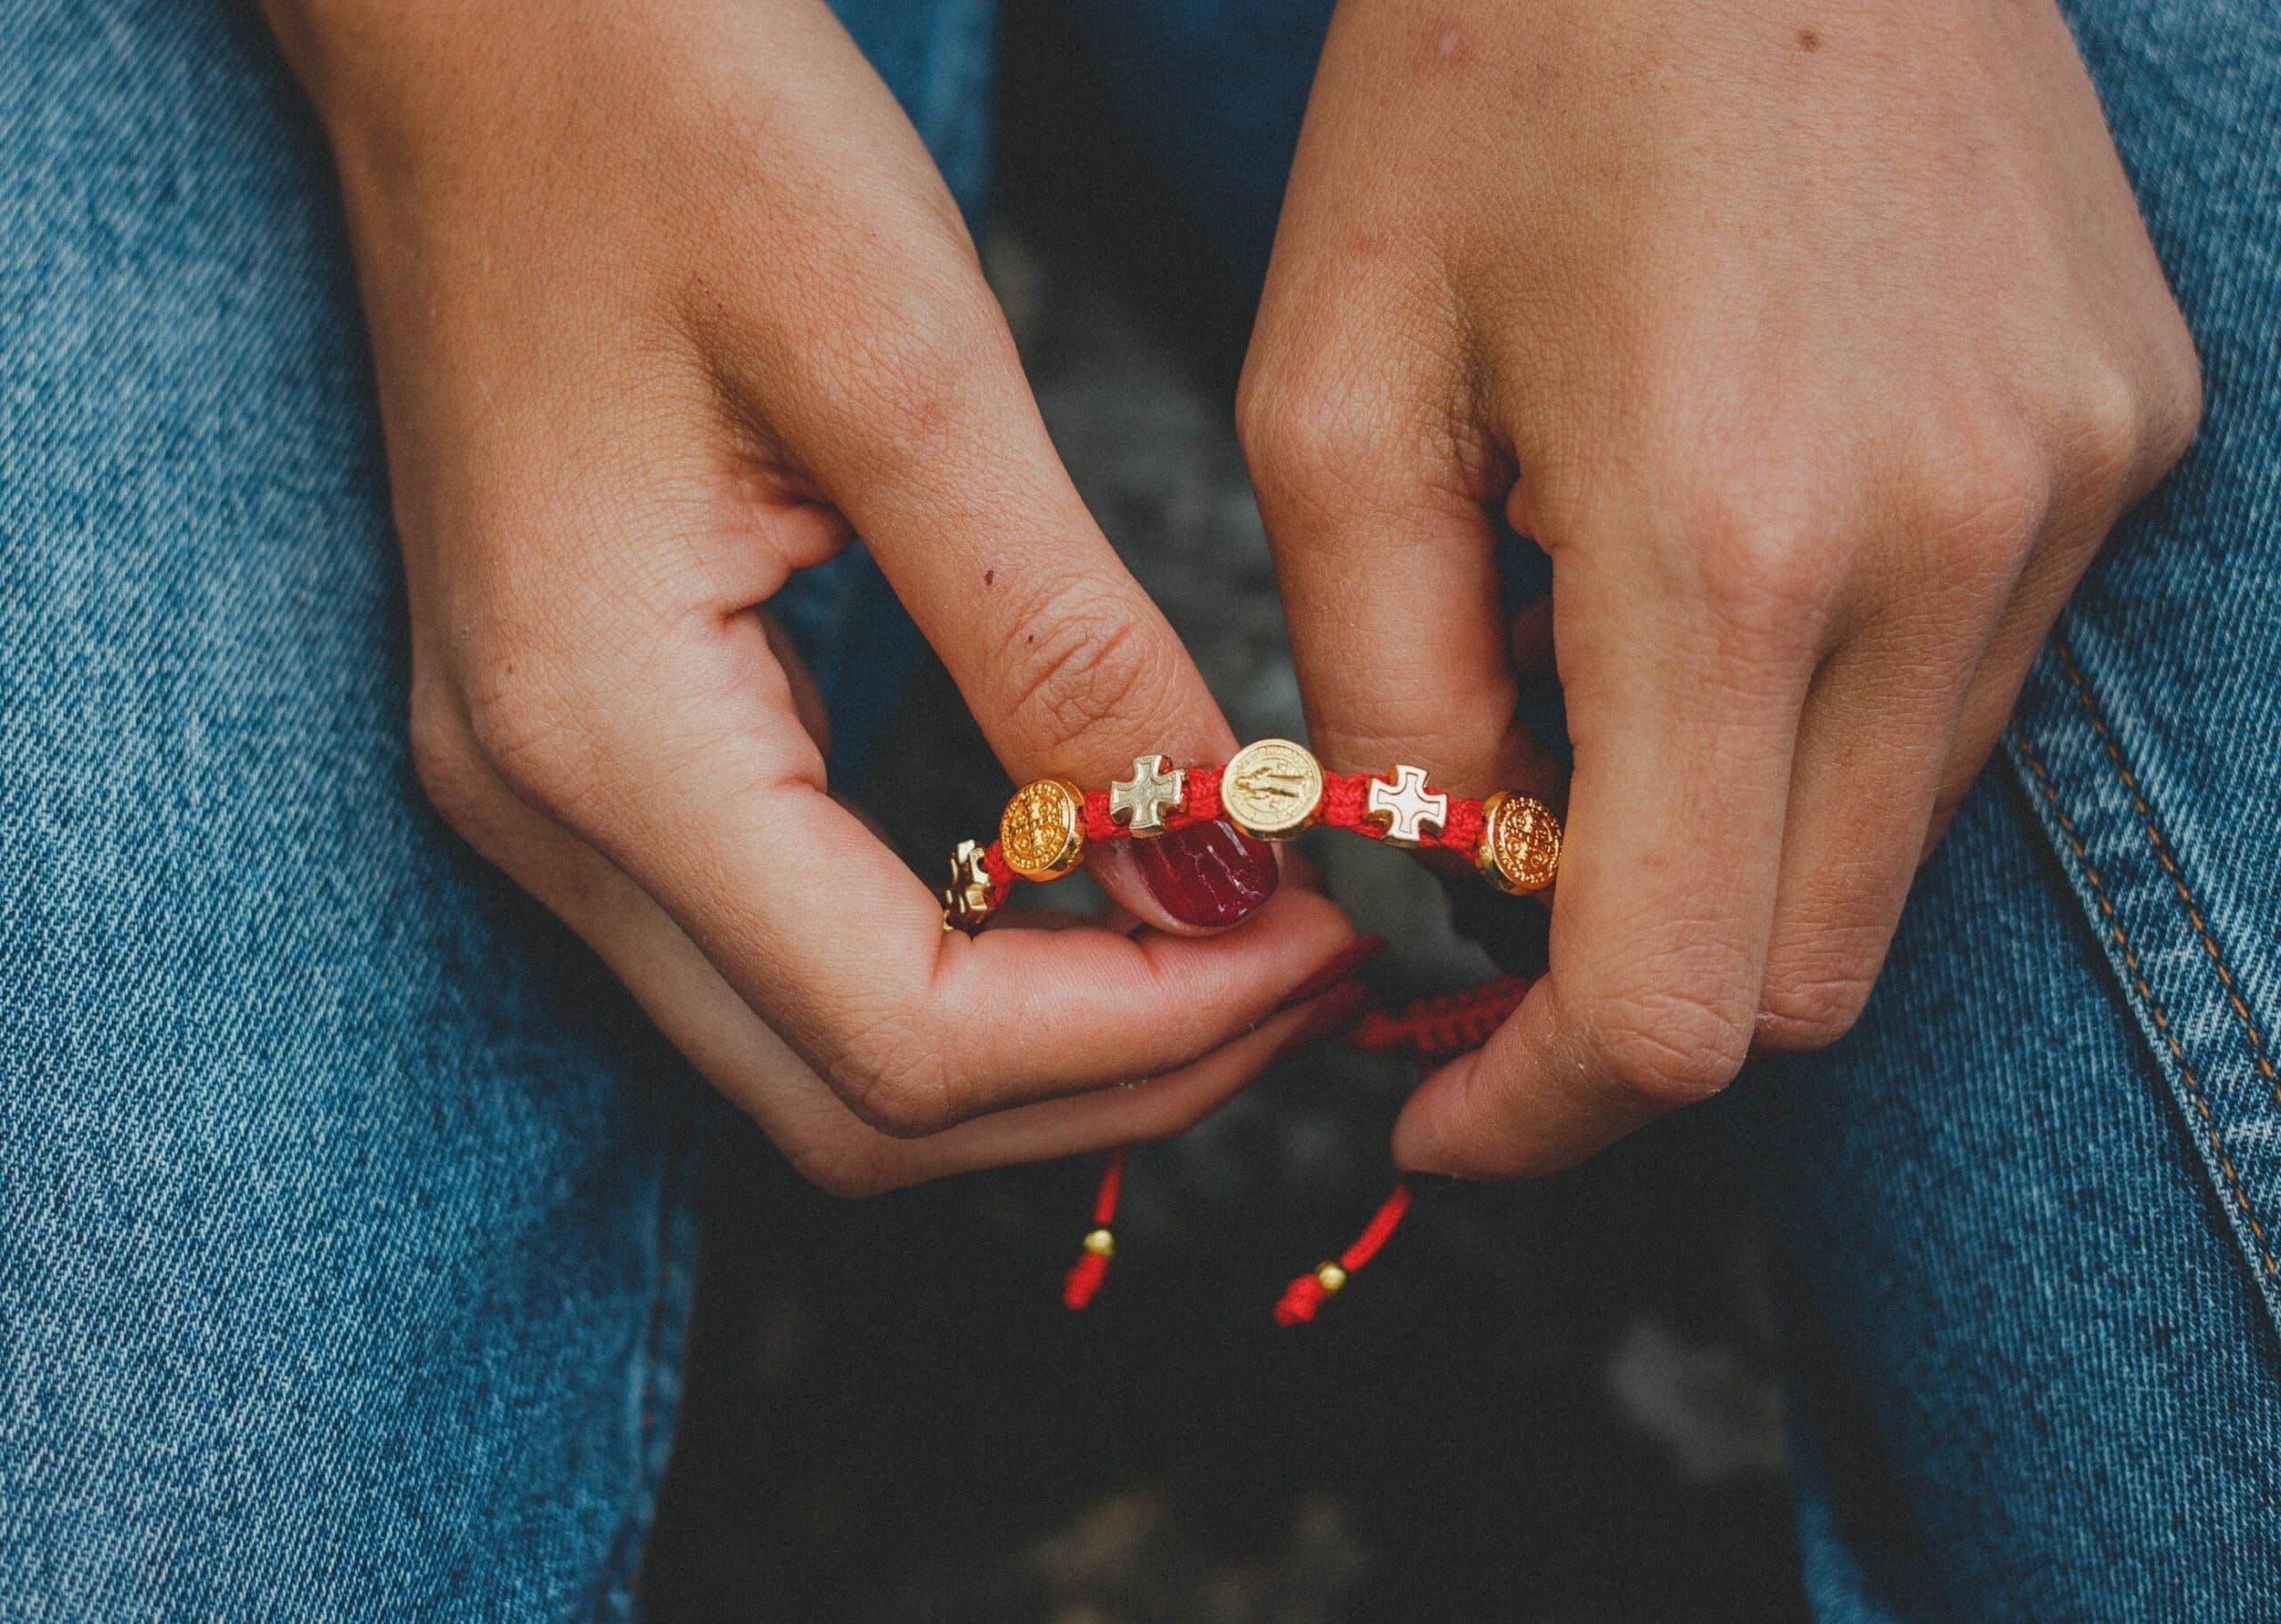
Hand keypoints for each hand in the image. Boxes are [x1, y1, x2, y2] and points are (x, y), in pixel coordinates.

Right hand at [268, 0, 1347, 1192]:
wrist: (473, 20)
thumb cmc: (663, 116)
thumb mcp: (908, 371)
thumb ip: (1063, 652)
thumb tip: (1218, 869)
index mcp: (602, 734)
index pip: (900, 1036)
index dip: (1142, 1035)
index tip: (1321, 944)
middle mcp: (542, 812)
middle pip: (853, 1104)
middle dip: (1109, 1077)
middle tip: (1304, 970)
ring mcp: (546, 792)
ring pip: (819, 1052)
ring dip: (1044, 1040)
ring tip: (1233, 931)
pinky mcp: (588, 744)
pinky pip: (788, 945)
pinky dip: (960, 957)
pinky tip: (1088, 875)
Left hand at [1239, 0, 2199, 1174]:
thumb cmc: (1498, 58)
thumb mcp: (1340, 387)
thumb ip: (1386, 689)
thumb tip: (1448, 887)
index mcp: (1730, 547)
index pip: (1676, 1001)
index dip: (1547, 1116)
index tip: (1444, 1120)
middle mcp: (1955, 546)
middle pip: (1803, 961)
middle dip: (1627, 983)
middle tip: (1486, 874)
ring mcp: (2073, 486)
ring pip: (1889, 832)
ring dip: (1722, 821)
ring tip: (1589, 638)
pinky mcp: (2128, 427)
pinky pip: (1962, 677)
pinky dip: (1819, 700)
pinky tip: (1716, 544)